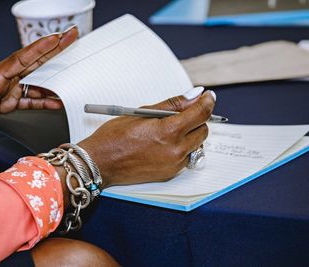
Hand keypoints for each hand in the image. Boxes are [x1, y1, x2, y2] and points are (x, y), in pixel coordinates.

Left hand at [0, 28, 77, 121]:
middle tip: (72, 37)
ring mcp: (9, 90)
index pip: (21, 59)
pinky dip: (45, 101)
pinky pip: (31, 100)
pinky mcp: (8, 101)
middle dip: (55, 49)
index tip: (57, 38)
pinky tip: (57, 102)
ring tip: (75, 73)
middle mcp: (5, 80)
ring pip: (38, 81)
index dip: (40, 48)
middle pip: (36, 62)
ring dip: (57, 77)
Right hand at [78, 91, 214, 187]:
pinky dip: (181, 148)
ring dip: (190, 135)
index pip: (201, 113)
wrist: (100, 163)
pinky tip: (164, 144)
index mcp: (168, 131)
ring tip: (170, 130)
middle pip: (203, 130)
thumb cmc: (114, 137)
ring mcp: (173, 164)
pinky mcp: (169, 174)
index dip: (207, 102)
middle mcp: (175, 150)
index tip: (207, 96)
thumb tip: (194, 95)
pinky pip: (185, 158)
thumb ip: (172, 104)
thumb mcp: (143, 113)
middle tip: (184, 113)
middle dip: (198, 119)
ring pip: (196, 145)